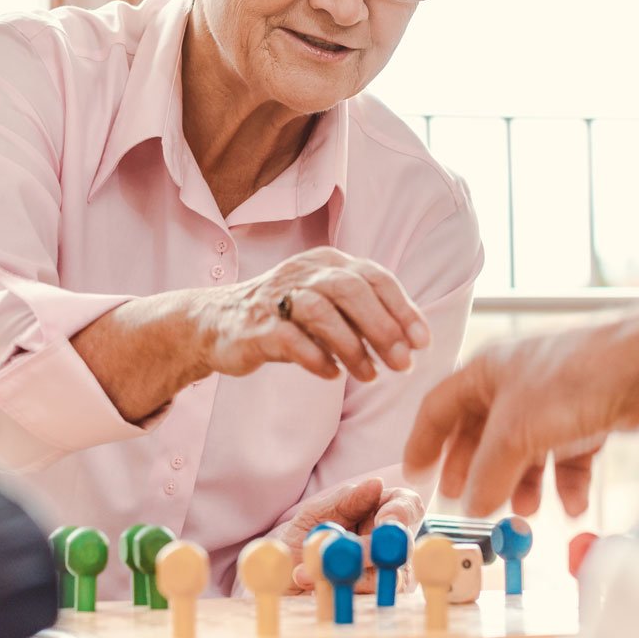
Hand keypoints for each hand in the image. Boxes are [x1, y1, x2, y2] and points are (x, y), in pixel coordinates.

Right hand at [196, 246, 430, 383]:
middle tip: (402, 364)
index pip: (374, 277)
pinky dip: (316, 358)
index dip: (403, 309)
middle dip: (382, 328)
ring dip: (352, 347)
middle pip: (350, 290)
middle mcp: (303, 272)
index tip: (422, 342)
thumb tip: (410, 342)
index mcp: (326, 262)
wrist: (216, 323)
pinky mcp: (256, 326)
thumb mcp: (326, 304)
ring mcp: (276, 296)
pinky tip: (331, 374)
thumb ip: (362, 315)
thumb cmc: (284, 317)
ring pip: (321, 312)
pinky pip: (290, 339)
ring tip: (369, 375)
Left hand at [272, 477, 425, 592]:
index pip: (408, 506)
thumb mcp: (316, 513)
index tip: (385, 520)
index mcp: (380, 513)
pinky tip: (313, 588)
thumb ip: (345, 499)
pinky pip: (367, 602)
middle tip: (349, 553)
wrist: (277, 576)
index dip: (403, 512)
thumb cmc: (302, 536)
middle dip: (377, 549)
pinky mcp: (369, 604)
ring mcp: (384, 578)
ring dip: (350, 574)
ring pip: (389, 578)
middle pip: (403, 545)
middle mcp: (389, 546)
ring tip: (311, 572)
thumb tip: (376, 484)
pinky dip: (338, 593)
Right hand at [403, 310, 638, 517]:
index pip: (440, 407)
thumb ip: (487, 473)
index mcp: (486, 372)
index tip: (415, 474)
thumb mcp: (516, 432)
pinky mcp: (588, 418)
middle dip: (475, 472)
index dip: (424, 442)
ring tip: (522, 512)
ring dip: (521, 484)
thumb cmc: (573, 379)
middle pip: (482, 434)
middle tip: (466, 503)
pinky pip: (565, 458)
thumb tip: (470, 507)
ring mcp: (553, 402)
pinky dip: (565, 484)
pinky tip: (570, 506)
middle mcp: (516, 384)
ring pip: (525, 451)